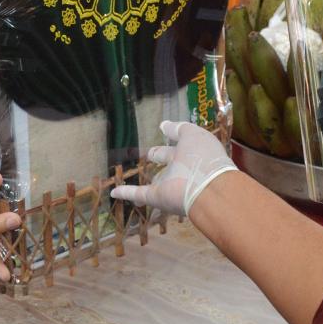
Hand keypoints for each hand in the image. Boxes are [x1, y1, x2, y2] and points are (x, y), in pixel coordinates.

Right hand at [110, 120, 237, 216]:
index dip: (174, 136)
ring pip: (158, 181)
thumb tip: (164, 124)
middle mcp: (186, 169)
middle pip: (172, 162)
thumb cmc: (203, 157)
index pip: (183, 142)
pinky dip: (127, 193)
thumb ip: (178, 129)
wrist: (208, 190)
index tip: (163, 130)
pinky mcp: (160, 198)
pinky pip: (141, 194)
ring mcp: (172, 185)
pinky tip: (114, 192)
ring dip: (148, 180)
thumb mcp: (192, 135)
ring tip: (137, 174)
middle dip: (162, 156)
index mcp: (196, 152)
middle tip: (151, 154)